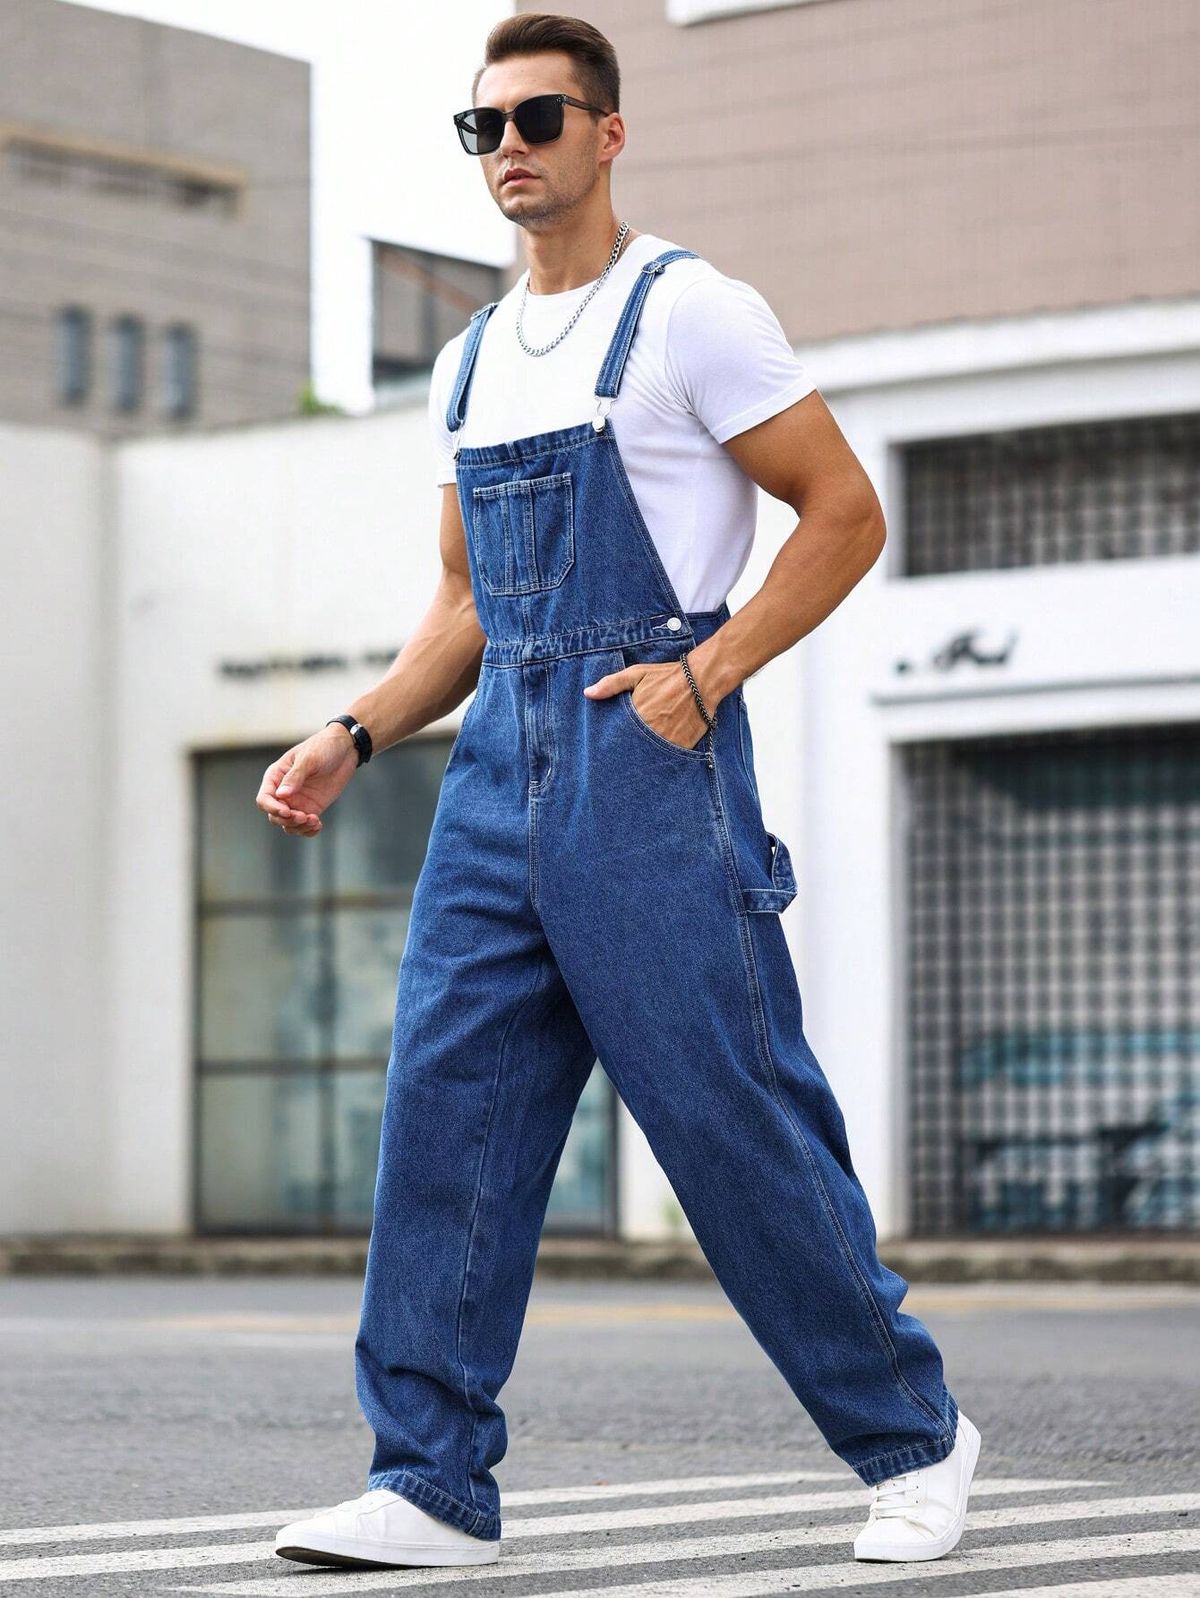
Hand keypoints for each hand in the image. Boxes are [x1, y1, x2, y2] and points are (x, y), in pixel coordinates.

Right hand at [255, 725, 360, 837]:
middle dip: (287, 820)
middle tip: (304, 817)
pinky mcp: (312, 807)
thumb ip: (295, 777)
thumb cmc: (323, 747)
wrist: (345, 749)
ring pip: (289, 824)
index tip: (288, 812)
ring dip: (298, 828)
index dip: (272, 808)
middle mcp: (283, 792)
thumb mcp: (308, 759)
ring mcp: (297, 801)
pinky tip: (318, 825)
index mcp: (276, 777)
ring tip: (314, 821)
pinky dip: (309, 830)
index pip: (264, 799)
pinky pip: (304, 825)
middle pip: (275, 816)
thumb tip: (280, 795)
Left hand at [584, 658, 711, 750]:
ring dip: (645, 758)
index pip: (618, 737)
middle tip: (622, 760)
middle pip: (633, 749)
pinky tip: (657, 760)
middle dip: (628, 753)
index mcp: (636, 715)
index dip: (614, 743)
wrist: (702, 680)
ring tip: (638, 764)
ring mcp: (667, 740)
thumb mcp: (637, 674)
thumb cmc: (667, 676)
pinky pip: (669, 758)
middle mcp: (651, 730)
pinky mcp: (683, 745)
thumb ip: (611, 684)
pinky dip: (663, 759)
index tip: (609, 748)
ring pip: (650, 756)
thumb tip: (587, 693)